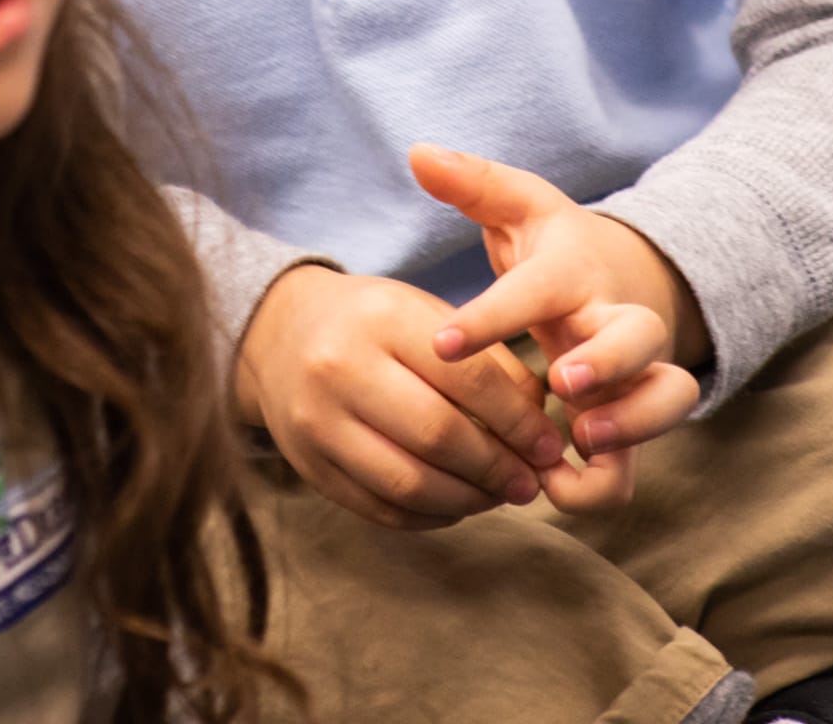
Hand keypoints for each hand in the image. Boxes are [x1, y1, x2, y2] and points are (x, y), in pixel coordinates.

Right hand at [236, 266, 570, 529]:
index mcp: (383, 319)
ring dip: (467, 500)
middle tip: (531, 483)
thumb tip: (540, 426)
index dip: (517, 421)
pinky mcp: (308, 465)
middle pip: (437, 435)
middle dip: (496, 468)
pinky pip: (380, 508)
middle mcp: (342, 368)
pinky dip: (429, 515)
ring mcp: (318, 422)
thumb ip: (488, 363)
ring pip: (408, 482)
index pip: (467, 378)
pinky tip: (456, 505)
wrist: (282, 333)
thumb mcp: (428, 316)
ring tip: (499, 497)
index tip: (550, 447)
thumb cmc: (375, 322)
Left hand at [413, 145, 702, 512]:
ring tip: (577, 443)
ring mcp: (635, 375)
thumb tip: (419, 153)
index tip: (442, 342)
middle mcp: (617, 322)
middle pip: (642, 338)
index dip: (492, 316)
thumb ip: (474, 184)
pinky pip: (631, 465)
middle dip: (610, 362)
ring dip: (630, 427)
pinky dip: (600, 484)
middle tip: (562, 382)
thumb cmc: (557, 249)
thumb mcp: (520, 207)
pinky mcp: (632, 422)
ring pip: (665, 401)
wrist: (623, 281)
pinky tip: (549, 489)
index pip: (537, 288)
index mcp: (574, 273)